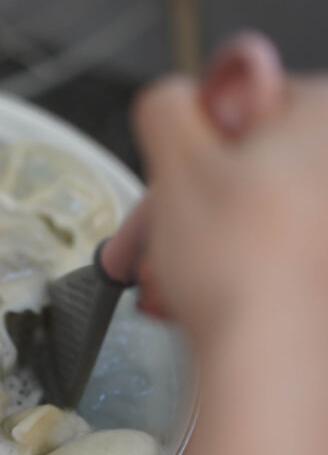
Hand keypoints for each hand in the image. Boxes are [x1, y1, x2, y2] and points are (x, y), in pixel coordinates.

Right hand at [100, 32, 327, 347]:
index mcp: (324, 122)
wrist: (268, 357)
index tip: (167, 173)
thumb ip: (166, 106)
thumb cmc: (238, 261)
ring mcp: (325, 226)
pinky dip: (222, 266)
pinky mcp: (315, 268)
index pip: (247, 99)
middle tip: (144, 234)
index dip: (193, 139)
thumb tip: (173, 97)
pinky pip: (264, 251)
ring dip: (189, 239)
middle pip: (244, 163)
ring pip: (246, 212)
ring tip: (157, 273)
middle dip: (179, 202)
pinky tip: (189, 291)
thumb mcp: (177, 159)